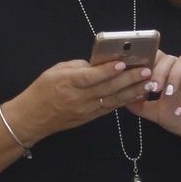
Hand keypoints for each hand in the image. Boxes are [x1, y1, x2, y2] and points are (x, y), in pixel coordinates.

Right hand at [6, 57, 154, 143]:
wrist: (32, 118)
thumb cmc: (42, 90)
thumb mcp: (55, 71)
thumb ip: (78, 66)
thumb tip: (99, 63)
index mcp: (68, 82)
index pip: (91, 77)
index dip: (108, 70)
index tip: (123, 63)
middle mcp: (78, 98)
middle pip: (107, 88)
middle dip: (129, 80)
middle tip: (146, 71)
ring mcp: (85, 110)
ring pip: (113, 100)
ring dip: (132, 91)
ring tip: (148, 83)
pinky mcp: (89, 118)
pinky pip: (110, 108)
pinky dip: (125, 101)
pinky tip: (137, 94)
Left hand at [126, 51, 180, 152]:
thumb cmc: (180, 118)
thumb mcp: (155, 112)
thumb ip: (140, 105)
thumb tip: (122, 98)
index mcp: (170, 73)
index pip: (158, 57)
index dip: (148, 63)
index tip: (138, 77)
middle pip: (170, 57)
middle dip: (159, 70)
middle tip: (153, 88)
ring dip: (174, 76)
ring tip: (167, 94)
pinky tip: (180, 110)